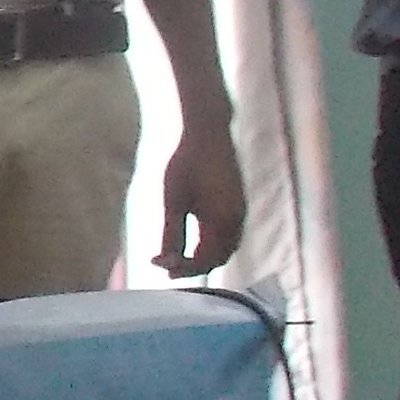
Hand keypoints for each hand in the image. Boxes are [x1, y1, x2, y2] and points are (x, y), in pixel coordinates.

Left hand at [157, 125, 245, 277]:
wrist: (206, 131)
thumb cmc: (186, 162)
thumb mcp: (173, 201)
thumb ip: (171, 234)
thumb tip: (165, 262)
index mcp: (224, 221)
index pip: (206, 259)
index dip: (183, 268)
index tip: (159, 267)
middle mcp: (237, 219)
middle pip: (219, 257)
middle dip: (195, 266)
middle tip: (168, 268)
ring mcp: (240, 210)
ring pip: (226, 247)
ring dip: (205, 257)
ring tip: (179, 258)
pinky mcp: (237, 203)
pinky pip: (228, 234)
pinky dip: (212, 244)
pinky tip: (193, 242)